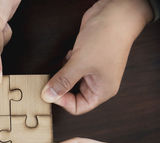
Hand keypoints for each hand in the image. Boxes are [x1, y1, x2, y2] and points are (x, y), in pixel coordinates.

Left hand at [41, 0, 152, 114]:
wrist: (116, 13)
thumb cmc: (107, 38)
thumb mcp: (80, 63)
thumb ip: (63, 81)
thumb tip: (48, 96)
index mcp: (102, 90)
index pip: (78, 107)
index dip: (63, 102)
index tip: (51, 91)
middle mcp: (98, 83)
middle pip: (72, 95)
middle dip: (60, 88)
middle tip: (49, 80)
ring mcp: (92, 71)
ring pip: (70, 81)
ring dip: (62, 74)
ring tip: (64, 63)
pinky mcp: (86, 59)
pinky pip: (71, 68)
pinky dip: (66, 63)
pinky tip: (70, 54)